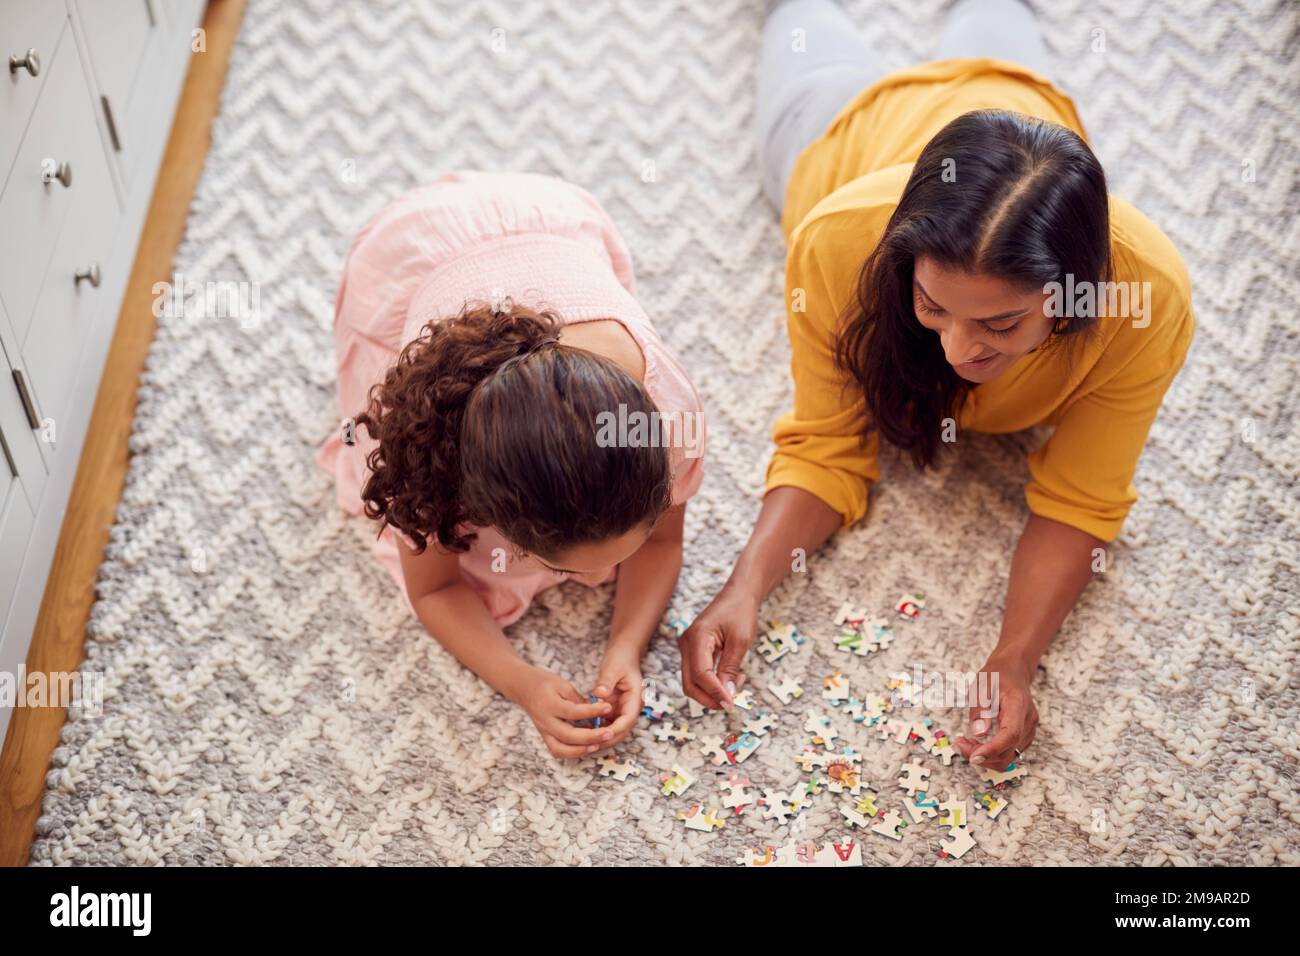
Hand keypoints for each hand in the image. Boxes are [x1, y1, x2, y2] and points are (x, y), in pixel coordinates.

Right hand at [512, 666, 613, 759]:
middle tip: (609, 733)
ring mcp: (543, 731)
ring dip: (581, 750)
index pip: (573, 712)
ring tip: (598, 745)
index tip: (608, 707)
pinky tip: (587, 747)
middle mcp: (544, 721)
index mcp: (549, 704)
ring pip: (561, 749)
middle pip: (568, 735)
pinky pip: (557, 751)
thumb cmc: (545, 684)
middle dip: (590, 737)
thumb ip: (578, 700)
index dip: (592, 711)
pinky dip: (572, 753)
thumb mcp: (563, 685)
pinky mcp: (544, 737)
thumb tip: (597, 713)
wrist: (523, 688)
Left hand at [591, 645, 642, 748]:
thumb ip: (606, 681)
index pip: (628, 720)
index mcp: (635, 699)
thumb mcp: (613, 667)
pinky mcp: (613, 711)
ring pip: (613, 730)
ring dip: (600, 737)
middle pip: (621, 730)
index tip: (601, 734)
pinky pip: (605, 724)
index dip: (615, 729)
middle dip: (607, 739)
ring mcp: (621, 710)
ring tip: (583, 741)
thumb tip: (599, 693)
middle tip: (588, 743)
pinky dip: (596, 730)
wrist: (623, 654)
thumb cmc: (620, 659)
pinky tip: (582, 731)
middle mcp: (630, 708)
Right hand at [678, 582, 756, 711]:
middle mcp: (686, 644)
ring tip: (736, 686)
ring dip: (712, 692)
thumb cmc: (740, 612)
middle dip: (710, 698)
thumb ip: (730, 669)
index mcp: (696, 638)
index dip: (715, 693)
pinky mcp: (693, 651)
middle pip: (690, 684)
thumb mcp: (740, 642)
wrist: (738, 595)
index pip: (700, 675)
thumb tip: (726, 696)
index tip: (731, 705)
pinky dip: (712, 683)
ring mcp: (687, 648)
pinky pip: (698, 674)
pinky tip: (729, 680)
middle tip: (732, 704)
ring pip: (692, 682)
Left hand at [953, 653, 1038, 770]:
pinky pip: (1009, 753)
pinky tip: (977, 744)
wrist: (1013, 671)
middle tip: (959, 745)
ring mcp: (1028, 730)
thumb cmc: (997, 676)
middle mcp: (1028, 721)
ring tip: (965, 744)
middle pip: (1008, 751)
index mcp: (1018, 706)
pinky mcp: (1024, 736)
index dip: (992, 750)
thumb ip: (980, 709)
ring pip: (1009, 757)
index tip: (973, 757)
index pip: (1010, 735)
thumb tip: (979, 733)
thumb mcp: (981, 686)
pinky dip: (993, 754)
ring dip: (987, 758)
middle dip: (983, 756)